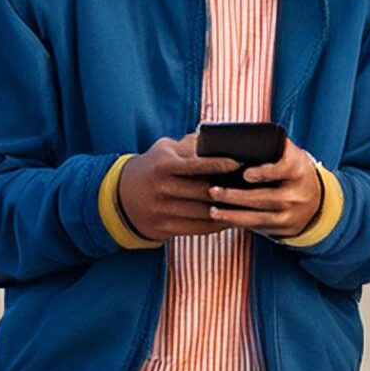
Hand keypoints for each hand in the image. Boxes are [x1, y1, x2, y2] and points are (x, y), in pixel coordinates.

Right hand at [116, 133, 235, 240]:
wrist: (120, 195)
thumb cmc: (153, 167)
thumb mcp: (165, 150)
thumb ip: (190, 145)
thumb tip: (219, 141)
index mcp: (162, 166)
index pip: (196, 165)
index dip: (219, 165)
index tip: (238, 164)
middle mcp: (160, 189)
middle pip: (202, 192)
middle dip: (226, 190)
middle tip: (248, 186)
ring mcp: (161, 211)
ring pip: (202, 214)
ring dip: (225, 210)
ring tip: (244, 204)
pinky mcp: (162, 229)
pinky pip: (196, 229)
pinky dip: (215, 225)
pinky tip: (229, 219)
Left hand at [209, 138, 327, 236]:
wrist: (316, 200)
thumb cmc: (294, 171)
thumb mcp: (291, 155)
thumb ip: (273, 145)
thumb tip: (240, 136)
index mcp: (299, 170)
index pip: (282, 170)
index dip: (264, 173)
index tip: (245, 174)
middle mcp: (298, 194)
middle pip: (265, 197)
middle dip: (236, 196)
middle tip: (213, 190)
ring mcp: (292, 214)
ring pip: (260, 217)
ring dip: (233, 214)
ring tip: (213, 210)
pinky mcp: (284, 228)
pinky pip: (259, 227)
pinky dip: (240, 223)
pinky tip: (224, 219)